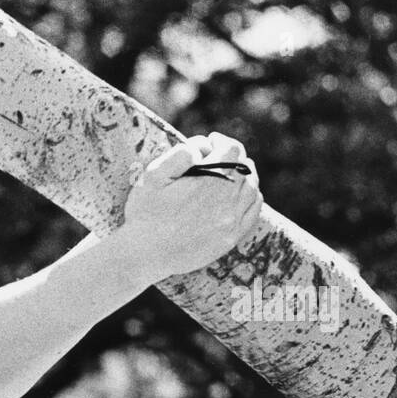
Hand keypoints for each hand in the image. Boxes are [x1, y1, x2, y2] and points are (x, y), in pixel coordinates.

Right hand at [119, 133, 262, 281]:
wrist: (143, 255)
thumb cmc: (144, 213)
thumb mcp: (153, 175)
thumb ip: (180, 153)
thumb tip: (202, 148)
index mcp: (210, 180)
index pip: (233, 149)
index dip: (221, 141)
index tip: (210, 143)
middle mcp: (227, 200)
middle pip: (245, 167)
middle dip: (231, 158)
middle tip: (215, 159)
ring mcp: (231, 221)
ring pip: (252, 187)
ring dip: (243, 176)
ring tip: (228, 175)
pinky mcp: (230, 238)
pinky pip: (253, 210)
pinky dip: (251, 197)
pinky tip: (237, 195)